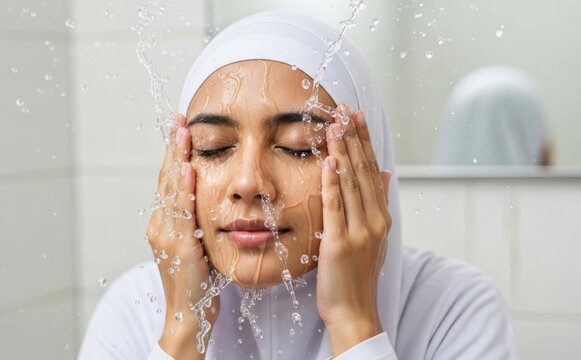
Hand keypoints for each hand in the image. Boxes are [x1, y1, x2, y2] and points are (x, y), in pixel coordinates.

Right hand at [147, 114, 214, 358]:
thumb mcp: (196, 245)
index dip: (173, 154)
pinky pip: (182, 211)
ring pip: (171, 189)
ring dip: (176, 158)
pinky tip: (187, 168)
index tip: (180, 129)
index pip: (169, 182)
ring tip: (182, 132)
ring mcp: (166, 235)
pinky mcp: (178, 246)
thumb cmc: (196, 282)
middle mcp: (160, 225)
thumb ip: (196, 222)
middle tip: (178, 120)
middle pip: (165, 179)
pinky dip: (183, 188)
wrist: (187, 314)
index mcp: (164, 223)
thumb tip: (207, 201)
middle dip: (172, 148)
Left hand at [316, 104, 391, 355]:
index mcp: (381, 216)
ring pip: (351, 183)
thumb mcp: (375, 236)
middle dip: (354, 138)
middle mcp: (374, 220)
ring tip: (335, 124)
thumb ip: (379, 203)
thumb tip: (386, 172)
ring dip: (342, 151)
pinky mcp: (340, 243)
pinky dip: (333, 182)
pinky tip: (329, 161)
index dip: (364, 142)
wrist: (355, 311)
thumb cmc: (358, 275)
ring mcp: (359, 231)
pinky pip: (335, 206)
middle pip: (363, 171)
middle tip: (345, 109)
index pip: (372, 170)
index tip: (357, 116)